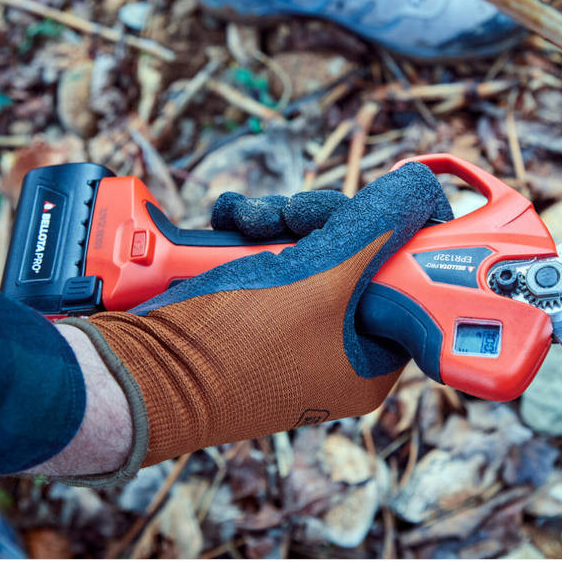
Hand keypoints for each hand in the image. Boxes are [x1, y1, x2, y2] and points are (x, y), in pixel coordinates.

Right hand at [58, 162, 451, 480]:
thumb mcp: (322, 280)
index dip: (391, 234)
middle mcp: (339, 346)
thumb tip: (421, 188)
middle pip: (356, 254)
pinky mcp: (256, 310)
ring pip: (309, 248)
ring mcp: (295, 329)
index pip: (406, 279)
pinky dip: (249, 235)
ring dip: (277, 222)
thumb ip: (378, 228)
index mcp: (371, 356)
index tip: (368, 208)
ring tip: (239, 219)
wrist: (140, 373)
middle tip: (290, 215)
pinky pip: (272, 258)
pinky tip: (225, 223)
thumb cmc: (234, 345)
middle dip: (318, 221)